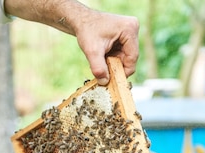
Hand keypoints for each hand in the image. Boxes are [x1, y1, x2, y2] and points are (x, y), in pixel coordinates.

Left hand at [4, 0, 138, 85]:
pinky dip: (110, 60)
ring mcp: (127, 31)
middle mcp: (132, 28)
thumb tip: (105, 83)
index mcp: (130, 29)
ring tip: (98, 60)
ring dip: (111, 64)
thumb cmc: (82, 29)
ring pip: (123, 58)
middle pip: (129, 59)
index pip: (131, 60)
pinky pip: (119, 54)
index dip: (121, 72)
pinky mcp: (121, 34)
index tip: (109, 80)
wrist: (72, 16)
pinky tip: (100, 58)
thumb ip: (98, 66)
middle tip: (101, 71)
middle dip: (115, 67)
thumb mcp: (91, 50)